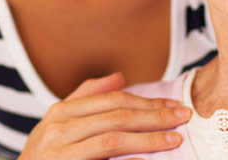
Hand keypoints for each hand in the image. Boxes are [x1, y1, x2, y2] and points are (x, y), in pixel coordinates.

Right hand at [18, 72, 190, 159]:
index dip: (146, 102)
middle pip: (116, 116)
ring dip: (148, 139)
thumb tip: (119, 77)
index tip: (173, 105)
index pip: (112, 100)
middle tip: (183, 117)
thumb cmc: (43, 158)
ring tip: (174, 139)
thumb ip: (85, 98)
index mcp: (60, 112)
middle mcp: (57, 129)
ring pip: (112, 140)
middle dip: (155, 116)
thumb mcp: (56, 126)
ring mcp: (58, 153)